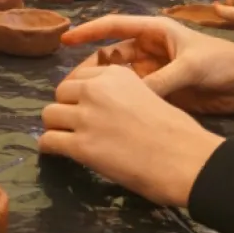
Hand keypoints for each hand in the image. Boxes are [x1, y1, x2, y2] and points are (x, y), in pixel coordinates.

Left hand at [40, 66, 221, 206]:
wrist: (185, 158)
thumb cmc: (177, 132)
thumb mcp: (149, 95)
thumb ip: (122, 96)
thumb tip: (106, 109)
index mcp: (115, 74)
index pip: (80, 77)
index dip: (79, 94)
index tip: (83, 106)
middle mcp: (95, 89)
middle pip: (61, 93)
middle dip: (66, 108)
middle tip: (76, 125)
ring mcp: (86, 116)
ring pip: (49, 114)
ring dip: (56, 127)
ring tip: (66, 139)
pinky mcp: (80, 145)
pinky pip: (48, 141)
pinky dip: (50, 148)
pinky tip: (58, 153)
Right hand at [63, 14, 233, 114]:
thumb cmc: (223, 63)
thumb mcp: (190, 68)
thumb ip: (160, 81)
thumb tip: (129, 98)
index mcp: (156, 31)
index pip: (115, 26)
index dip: (89, 32)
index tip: (65, 40)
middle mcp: (151, 48)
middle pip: (112, 54)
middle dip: (91, 67)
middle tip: (70, 86)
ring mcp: (156, 70)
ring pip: (120, 77)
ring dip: (103, 86)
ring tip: (81, 101)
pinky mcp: (162, 89)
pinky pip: (135, 93)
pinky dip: (120, 100)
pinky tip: (105, 111)